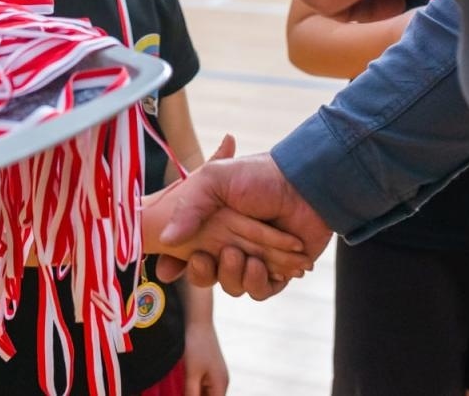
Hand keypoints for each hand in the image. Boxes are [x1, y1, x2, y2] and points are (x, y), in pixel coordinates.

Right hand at [142, 136, 311, 281]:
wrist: (303, 184)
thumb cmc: (258, 176)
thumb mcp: (215, 179)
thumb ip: (188, 207)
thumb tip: (166, 239)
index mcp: (211, 224)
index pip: (184, 252)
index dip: (175, 264)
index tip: (168, 269)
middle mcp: (229, 243)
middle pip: (206, 275)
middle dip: (203, 272)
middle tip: (206, 258)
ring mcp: (254, 259)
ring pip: (233, 287)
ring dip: (234, 275)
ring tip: (245, 257)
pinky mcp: (278, 272)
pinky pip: (260, 291)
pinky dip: (259, 281)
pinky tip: (262, 265)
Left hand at [184, 321, 228, 395]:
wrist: (198, 320)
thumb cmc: (196, 345)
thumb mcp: (191, 374)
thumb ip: (191, 394)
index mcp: (220, 385)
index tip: (187, 395)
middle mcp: (221, 382)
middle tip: (183, 391)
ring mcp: (216, 375)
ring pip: (206, 394)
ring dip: (194, 394)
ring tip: (182, 388)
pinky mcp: (209, 369)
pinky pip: (203, 386)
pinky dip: (194, 390)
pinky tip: (183, 388)